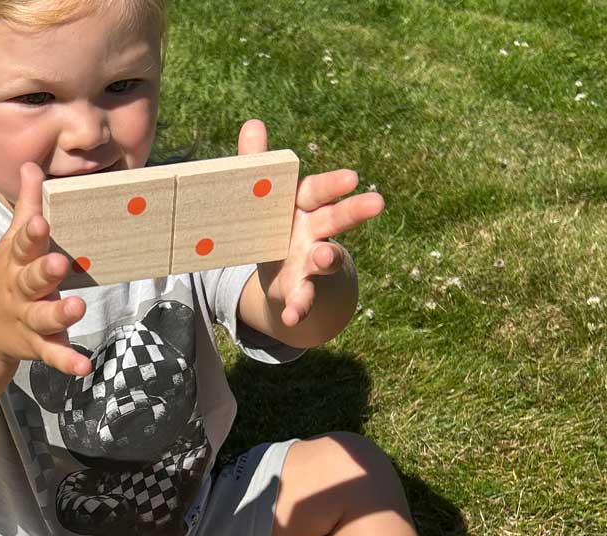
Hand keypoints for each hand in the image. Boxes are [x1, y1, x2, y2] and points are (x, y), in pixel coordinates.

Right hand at [0, 161, 91, 375]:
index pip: (24, 244)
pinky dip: (67, 362)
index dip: (32, 233)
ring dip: (60, 314)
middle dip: (45, 272)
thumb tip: (31, 165)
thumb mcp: (12, 243)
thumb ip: (27, 205)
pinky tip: (84, 367)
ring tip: (79, 308)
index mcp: (17, 262)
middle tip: (60, 264)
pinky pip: (52, 353)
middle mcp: (20, 290)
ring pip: (43, 317)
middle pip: (32, 280)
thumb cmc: (8, 275)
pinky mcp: (37, 345)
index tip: (41, 221)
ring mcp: (27, 319)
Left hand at [238, 119, 384, 326]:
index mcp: (302, 205)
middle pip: (335, 219)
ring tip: (326, 257)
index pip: (318, 190)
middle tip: (376, 202)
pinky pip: (302, 300)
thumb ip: (258, 165)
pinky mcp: (299, 290)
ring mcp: (309, 263)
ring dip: (328, 258)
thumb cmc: (275, 224)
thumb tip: (252, 124)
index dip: (333, 185)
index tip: (351, 178)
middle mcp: (314, 232)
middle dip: (354, 211)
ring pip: (325, 259)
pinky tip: (292, 318)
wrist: (281, 273)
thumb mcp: (264, 198)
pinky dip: (298, 309)